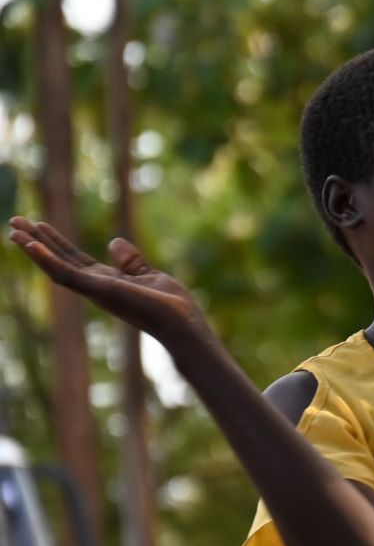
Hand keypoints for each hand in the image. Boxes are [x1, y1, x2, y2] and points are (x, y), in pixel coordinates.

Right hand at [9, 218, 209, 345]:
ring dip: (34, 249)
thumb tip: (113, 242)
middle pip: (59, 260)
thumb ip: (131, 261)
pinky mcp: (98, 291)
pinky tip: (32, 245)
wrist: (183, 322)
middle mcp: (95, 286)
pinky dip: (48, 260)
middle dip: (37, 241)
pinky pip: (66, 274)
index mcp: (106, 281)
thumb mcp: (150, 275)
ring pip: (55, 267)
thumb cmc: (171, 305)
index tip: (38, 224)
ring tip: (13, 231)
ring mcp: (94, 290)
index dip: (55, 242)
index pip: (73, 259)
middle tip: (14, 222)